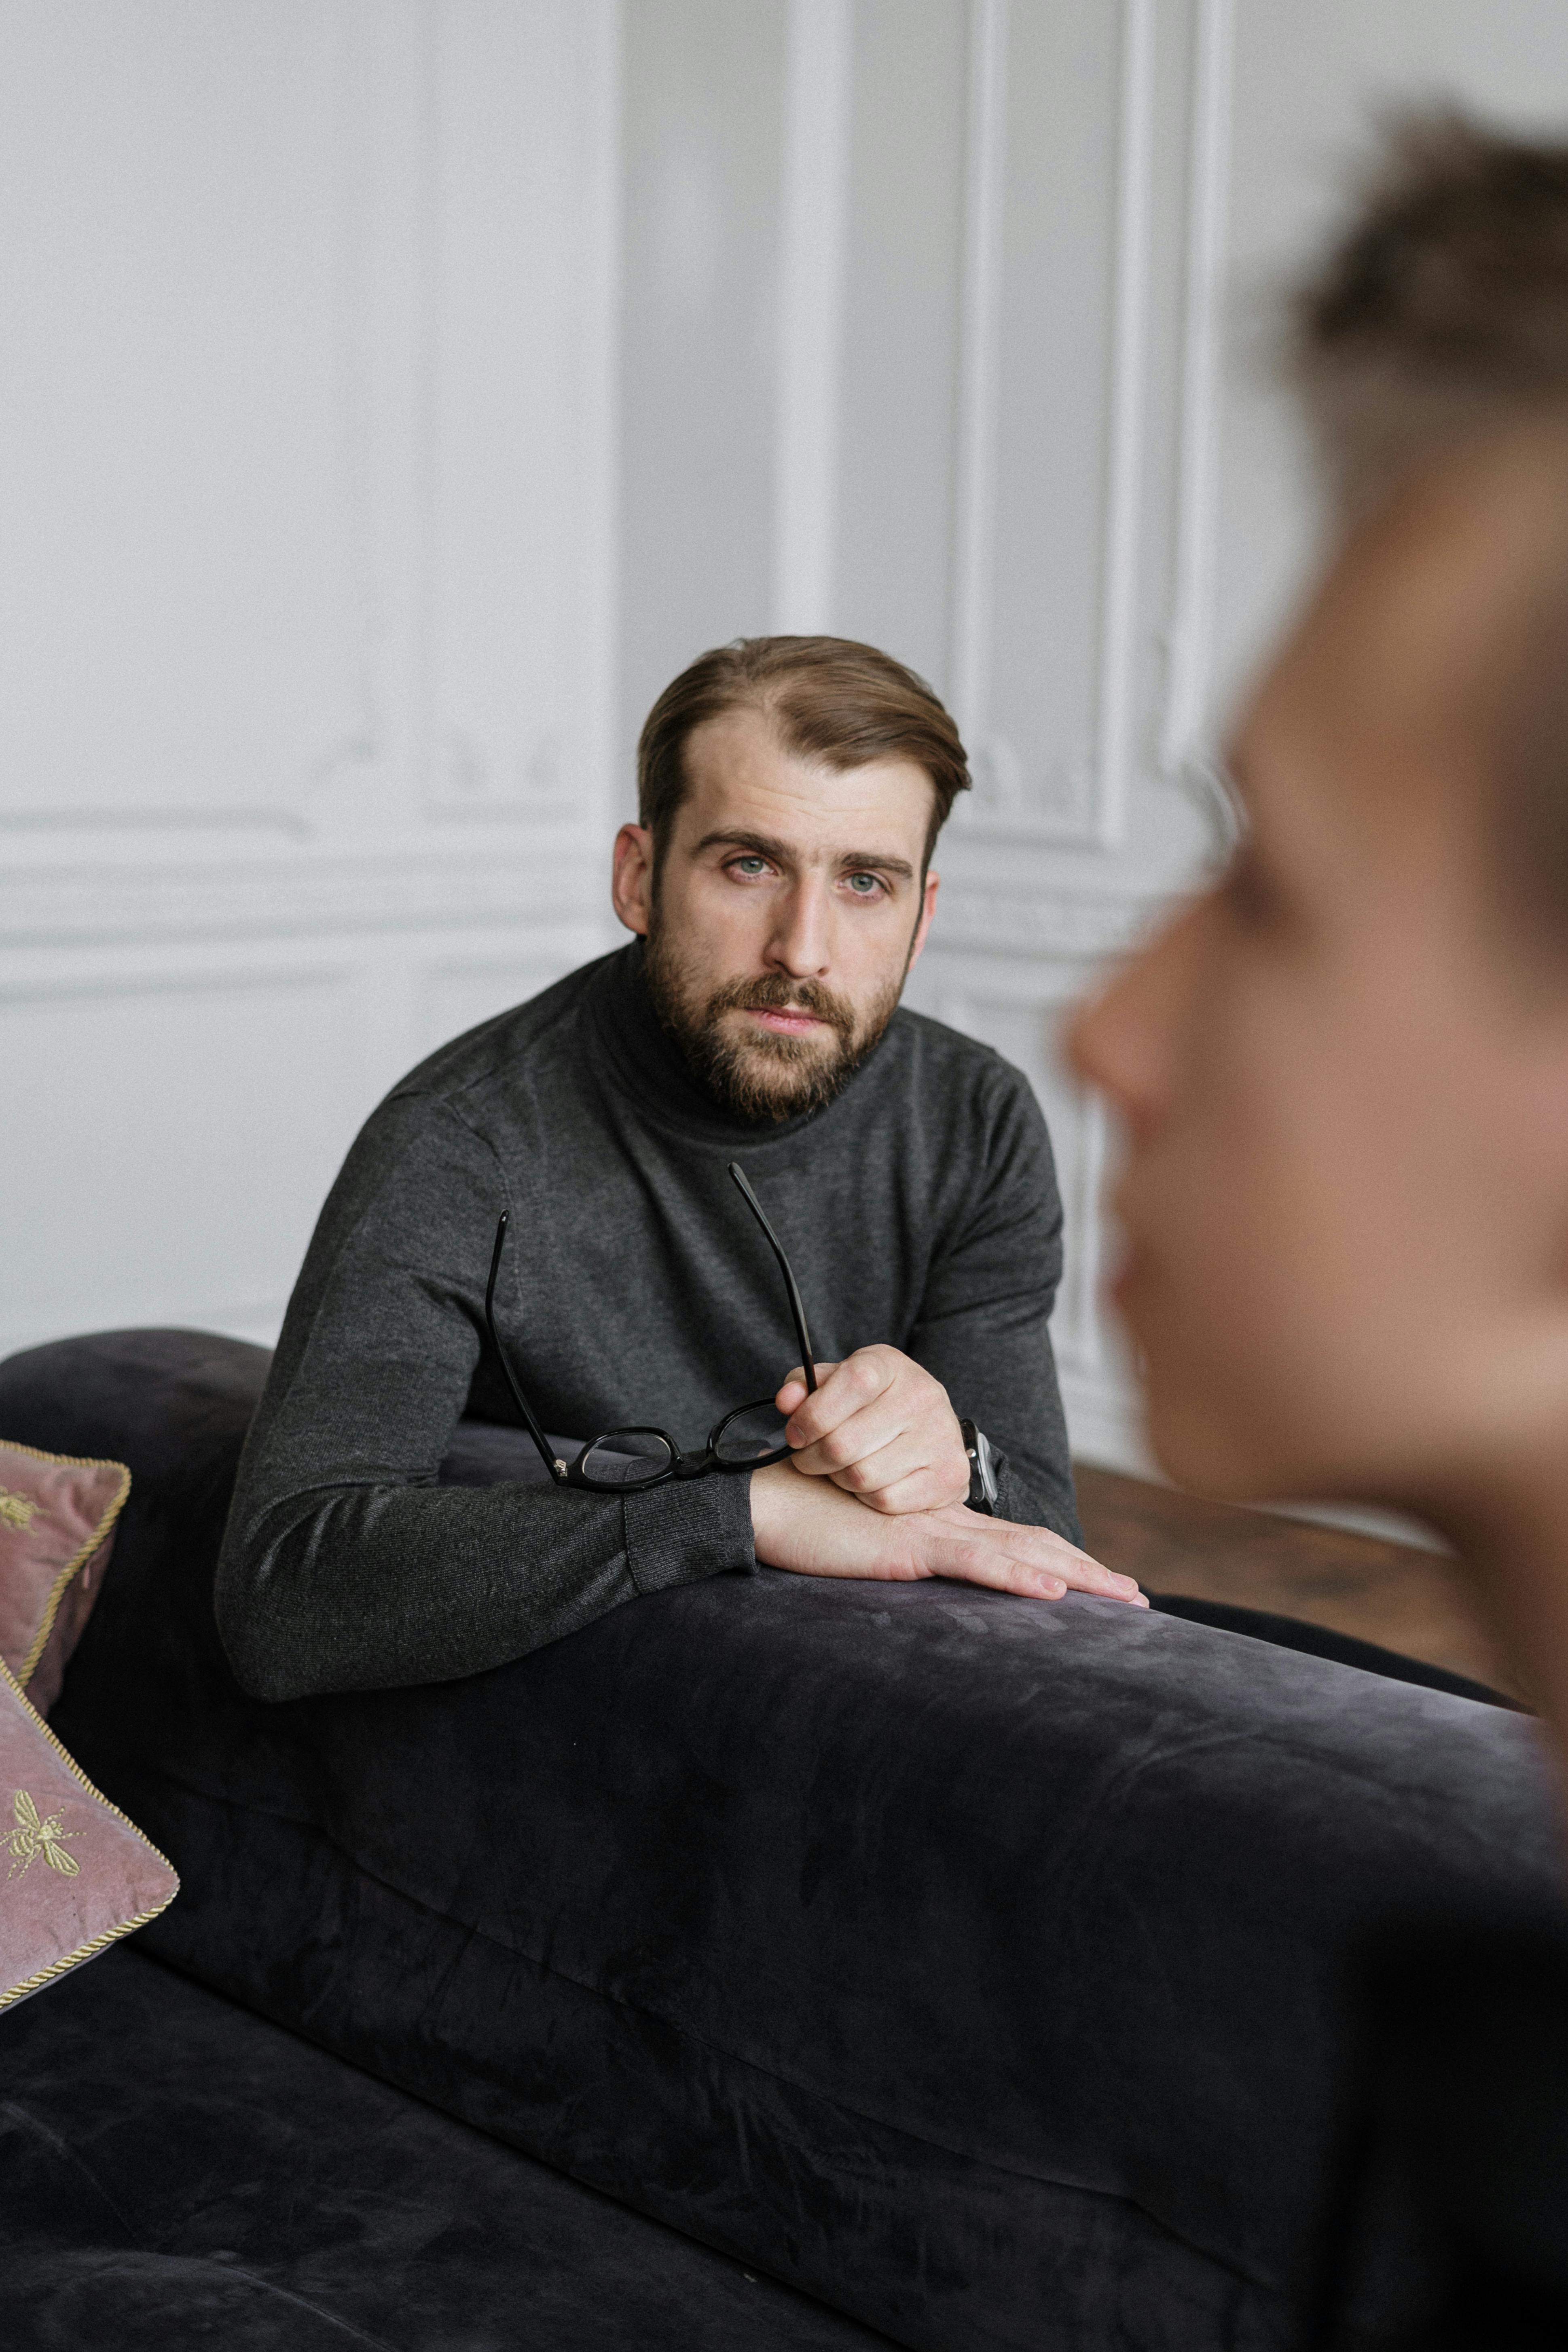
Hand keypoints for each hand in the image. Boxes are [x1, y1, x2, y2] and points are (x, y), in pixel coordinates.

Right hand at [749, 1457, 1146, 1605]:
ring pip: (1018, 1552)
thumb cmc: (804, 1522)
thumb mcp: (864, 1547)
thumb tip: (919, 1578)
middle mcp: (944, 1520)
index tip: (1102, 1584)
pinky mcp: (907, 1545)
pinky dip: (1017, 1574)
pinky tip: (1052, 1590)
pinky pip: (972, 1562)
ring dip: (1075, 1576)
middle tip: (1138, 1598)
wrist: (762, 1503)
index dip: (1060, 1559)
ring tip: (1121, 1597)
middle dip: (1088, 1573)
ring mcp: (928, 1530)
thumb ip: (898, 1558)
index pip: (1013, 1540)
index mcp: (937, 1522)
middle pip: (1032, 1544)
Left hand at [776, 1347, 970, 1513]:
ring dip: (840, 1479)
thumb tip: (786, 1401)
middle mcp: (923, 1397)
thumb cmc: (873, 1404)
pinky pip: (886, 1500)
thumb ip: (806, 1387)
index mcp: (890, 1366)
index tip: (795, 1434)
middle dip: (813, 1458)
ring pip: (862, 1476)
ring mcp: (940, 1437)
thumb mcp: (838, 1382)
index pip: (852, 1384)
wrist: (931, 1427)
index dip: (813, 1414)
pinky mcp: (949, 1475)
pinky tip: (872, 1481)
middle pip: (845, 1443)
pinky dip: (868, 1498)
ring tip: (842, 1468)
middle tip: (809, 1459)